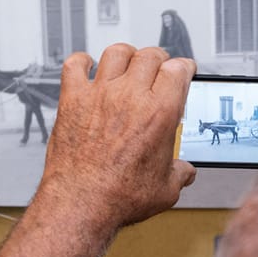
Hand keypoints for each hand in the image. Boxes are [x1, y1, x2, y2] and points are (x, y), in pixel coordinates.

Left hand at [37, 44, 196, 229]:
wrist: (80, 204)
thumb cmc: (118, 197)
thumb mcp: (165, 189)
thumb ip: (180, 174)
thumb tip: (184, 172)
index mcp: (160, 112)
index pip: (178, 69)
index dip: (183, 68)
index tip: (182, 71)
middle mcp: (130, 97)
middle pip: (149, 55)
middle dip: (158, 60)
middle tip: (157, 69)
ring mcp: (100, 95)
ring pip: (117, 52)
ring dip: (126, 56)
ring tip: (127, 65)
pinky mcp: (73, 100)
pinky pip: (75, 65)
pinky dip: (82, 62)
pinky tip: (87, 68)